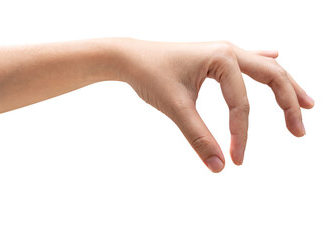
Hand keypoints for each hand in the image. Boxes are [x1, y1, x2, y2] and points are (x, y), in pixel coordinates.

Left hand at [117, 38, 314, 172]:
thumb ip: (197, 137)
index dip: (241, 135)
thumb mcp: (176, 107)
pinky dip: (265, 65)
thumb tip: (218, 168)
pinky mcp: (215, 57)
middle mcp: (228, 51)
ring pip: (265, 68)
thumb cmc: (151, 75)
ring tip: (307, 104)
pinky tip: (276, 55)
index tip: (236, 160)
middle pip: (272, 76)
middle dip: (289, 104)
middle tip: (300, 130)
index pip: (241, 104)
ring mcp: (223, 52)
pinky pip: (248, 60)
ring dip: (285, 86)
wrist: (131, 57)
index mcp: (222, 58)